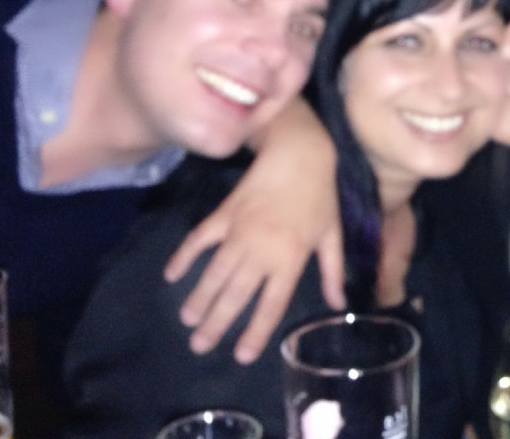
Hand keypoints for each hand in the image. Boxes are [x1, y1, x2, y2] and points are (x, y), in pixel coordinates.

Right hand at [164, 98, 344, 363]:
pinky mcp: (224, 214)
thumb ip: (332, 271)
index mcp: (291, 259)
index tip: (240, 355)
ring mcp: (240, 232)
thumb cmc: (320, 194)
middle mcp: (262, 251)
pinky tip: (171, 274)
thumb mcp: (332, 235)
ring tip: (187, 319)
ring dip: (198, 298)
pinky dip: (183, 256)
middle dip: (216, 324)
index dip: (255, 332)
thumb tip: (338, 303)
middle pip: (235, 296)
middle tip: (198, 345)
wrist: (300, 154)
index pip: (270, 305)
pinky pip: (199, 240)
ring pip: (214, 273)